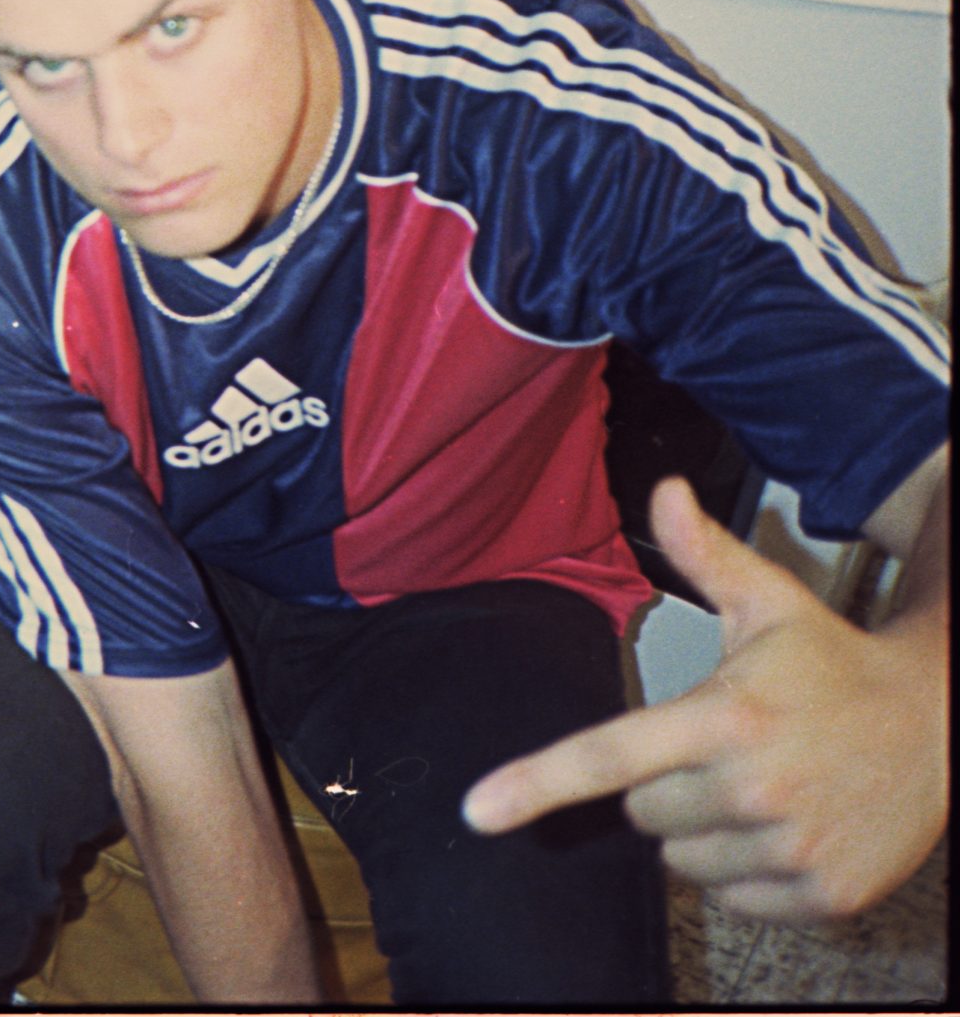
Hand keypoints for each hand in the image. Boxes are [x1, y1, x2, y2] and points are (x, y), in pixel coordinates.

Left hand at [463, 477, 948, 920]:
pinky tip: (791, 826)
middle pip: (639, 812)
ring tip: (761, 787)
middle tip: (721, 751)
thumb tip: (661, 489)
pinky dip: (747, 870)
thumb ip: (703, 555)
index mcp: (724, 716)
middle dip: (662, 785)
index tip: (476, 811)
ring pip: (682, 861)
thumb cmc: (836, 665)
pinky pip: (733, 899)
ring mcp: (791, 848)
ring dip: (702, 831)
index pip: (611, 754)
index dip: (536, 783)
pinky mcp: (822, 894)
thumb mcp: (770, 604)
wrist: (943, 729)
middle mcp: (753, 788)